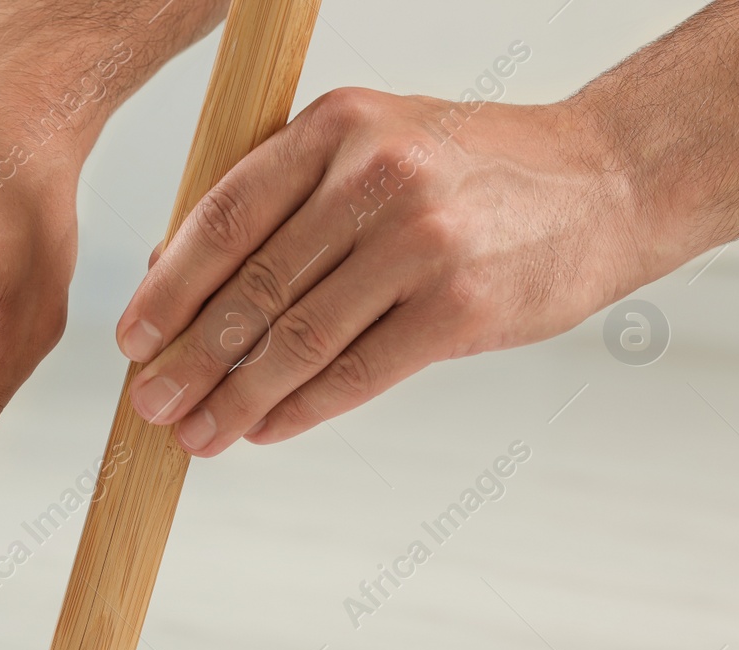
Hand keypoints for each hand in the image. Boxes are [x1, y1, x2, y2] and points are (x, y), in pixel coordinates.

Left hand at [114, 87, 639, 454]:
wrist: (607, 180)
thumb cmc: (473, 172)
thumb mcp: (374, 148)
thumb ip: (286, 201)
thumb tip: (179, 277)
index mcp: (338, 127)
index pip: (226, 218)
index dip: (168, 288)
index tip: (131, 340)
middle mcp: (375, 176)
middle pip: (252, 287)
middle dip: (189, 358)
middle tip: (149, 404)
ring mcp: (420, 242)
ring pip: (297, 340)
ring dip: (235, 399)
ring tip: (196, 434)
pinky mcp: (458, 308)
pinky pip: (355, 373)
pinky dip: (300, 410)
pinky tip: (264, 430)